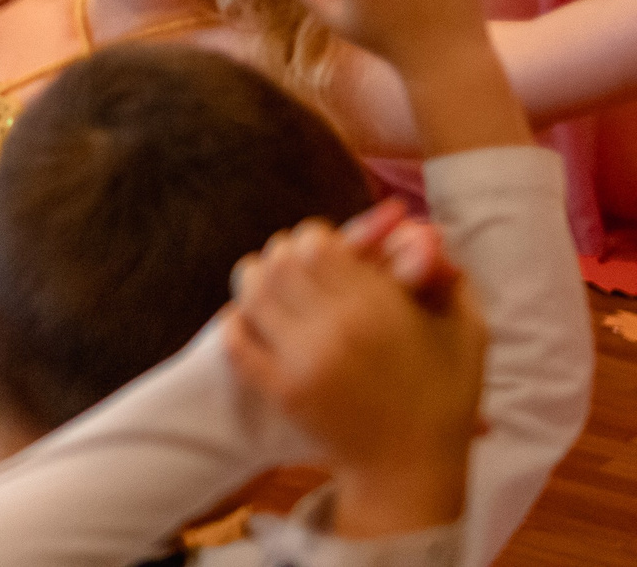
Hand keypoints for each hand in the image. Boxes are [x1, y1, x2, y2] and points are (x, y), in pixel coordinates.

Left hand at [223, 219, 483, 537]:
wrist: (411, 470)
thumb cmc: (444, 397)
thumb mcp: (467, 332)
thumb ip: (446, 276)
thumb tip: (424, 231)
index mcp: (380, 309)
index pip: (316, 244)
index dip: (315, 238)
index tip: (326, 249)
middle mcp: (336, 330)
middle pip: (279, 261)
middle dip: (284, 253)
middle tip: (294, 263)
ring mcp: (302, 362)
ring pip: (252, 293)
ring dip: (256, 280)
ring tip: (270, 284)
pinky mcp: (280, 391)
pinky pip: (237, 342)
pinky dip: (235, 322)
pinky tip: (246, 316)